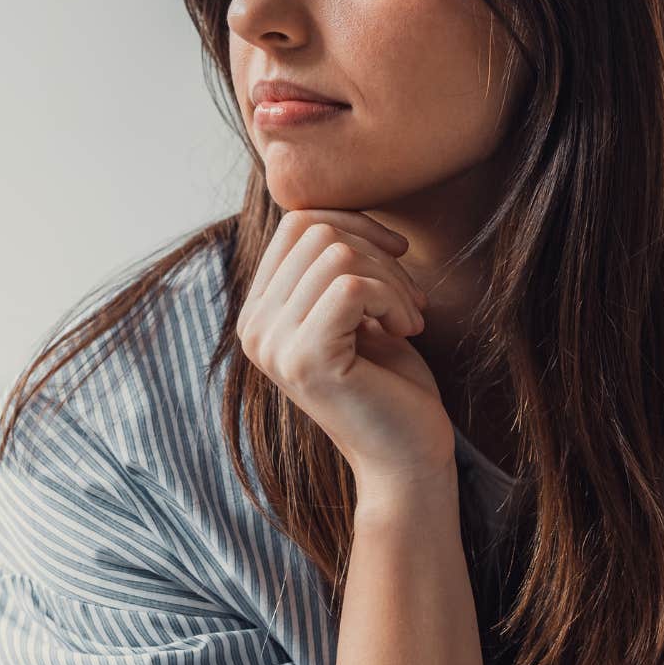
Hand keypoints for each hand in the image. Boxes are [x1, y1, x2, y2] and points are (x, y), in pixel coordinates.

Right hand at [235, 209, 456, 492]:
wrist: (408, 457)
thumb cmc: (392, 383)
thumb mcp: (356, 310)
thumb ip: (335, 264)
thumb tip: (337, 207)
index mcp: (260, 313)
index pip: (297, 223)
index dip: (355, 224)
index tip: (396, 256)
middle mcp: (254, 328)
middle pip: (316, 232)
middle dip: (378, 254)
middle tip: (409, 300)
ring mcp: (274, 345)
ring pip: (337, 255)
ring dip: (392, 281)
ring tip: (409, 318)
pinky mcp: (305, 360)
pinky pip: (351, 286)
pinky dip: (392, 299)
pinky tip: (407, 331)